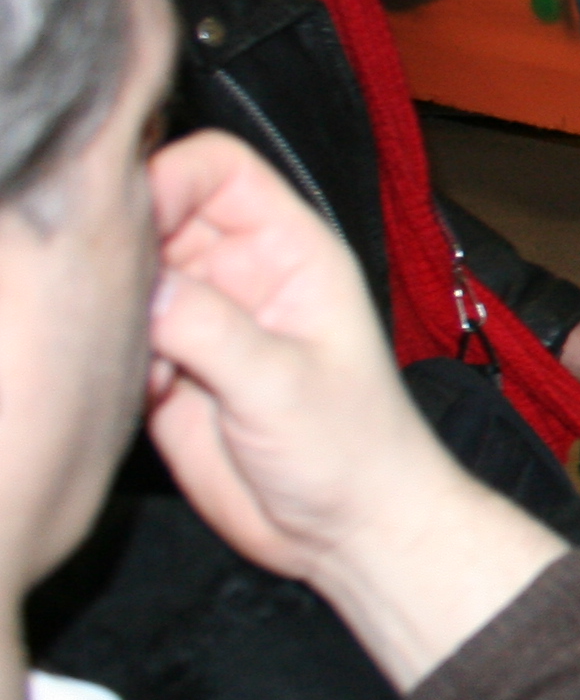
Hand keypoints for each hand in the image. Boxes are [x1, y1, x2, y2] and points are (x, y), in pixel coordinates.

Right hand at [144, 132, 564, 690]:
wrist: (348, 531)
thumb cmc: (353, 450)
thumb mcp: (283, 383)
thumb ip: (210, 328)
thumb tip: (143, 283)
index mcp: (288, 248)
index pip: (215, 168)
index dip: (165, 176)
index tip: (126, 221)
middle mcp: (238, 273)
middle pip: (154, 212)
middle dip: (121, 243)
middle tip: (109, 296)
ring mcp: (198, 320)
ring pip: (127, 275)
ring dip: (110, 303)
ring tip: (136, 356)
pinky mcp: (166, 369)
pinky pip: (115, 336)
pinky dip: (106, 352)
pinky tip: (137, 390)